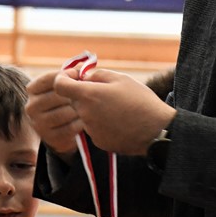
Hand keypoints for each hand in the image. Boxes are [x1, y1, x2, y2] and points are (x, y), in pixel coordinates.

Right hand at [26, 70, 84, 157]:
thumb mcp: (64, 86)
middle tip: (86, 96)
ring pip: (67, 111)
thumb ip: (71, 74)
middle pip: (59, 95)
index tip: (79, 77)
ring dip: (80, 110)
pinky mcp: (49, 138)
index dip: (67, 75)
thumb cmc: (64, 102)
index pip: (50, 78)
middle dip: (76, 95)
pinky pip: (71, 127)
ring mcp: (38, 123)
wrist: (61, 132)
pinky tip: (83, 121)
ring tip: (84, 109)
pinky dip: (80, 124)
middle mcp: (31, 106)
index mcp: (32, 89)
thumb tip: (83, 67)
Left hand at [53, 68, 176, 155]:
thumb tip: (83, 76)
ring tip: (117, 108)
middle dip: (84, 94)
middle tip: (106, 91)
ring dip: (94, 109)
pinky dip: (102, 123)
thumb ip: (96, 74)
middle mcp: (85, 114)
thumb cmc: (140, 101)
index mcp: (88, 95)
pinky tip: (119, 121)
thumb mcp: (120, 79)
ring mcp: (91, 130)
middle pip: (74, 100)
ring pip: (85, 114)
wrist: (156, 130)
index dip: (64, 78)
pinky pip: (94, 128)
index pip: (59, 85)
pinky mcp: (98, 142)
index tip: (76, 76)